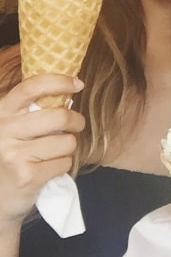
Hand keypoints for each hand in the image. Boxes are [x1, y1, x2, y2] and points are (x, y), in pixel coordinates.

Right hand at [0, 75, 84, 225]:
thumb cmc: (13, 155)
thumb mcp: (13, 127)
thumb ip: (31, 109)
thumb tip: (69, 85)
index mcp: (2, 113)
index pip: (31, 87)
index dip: (58, 81)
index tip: (77, 83)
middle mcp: (4, 131)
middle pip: (59, 116)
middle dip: (77, 121)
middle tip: (76, 126)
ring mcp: (14, 154)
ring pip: (66, 141)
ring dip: (68, 147)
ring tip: (54, 153)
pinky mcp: (27, 175)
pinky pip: (64, 162)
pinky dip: (63, 165)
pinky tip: (48, 169)